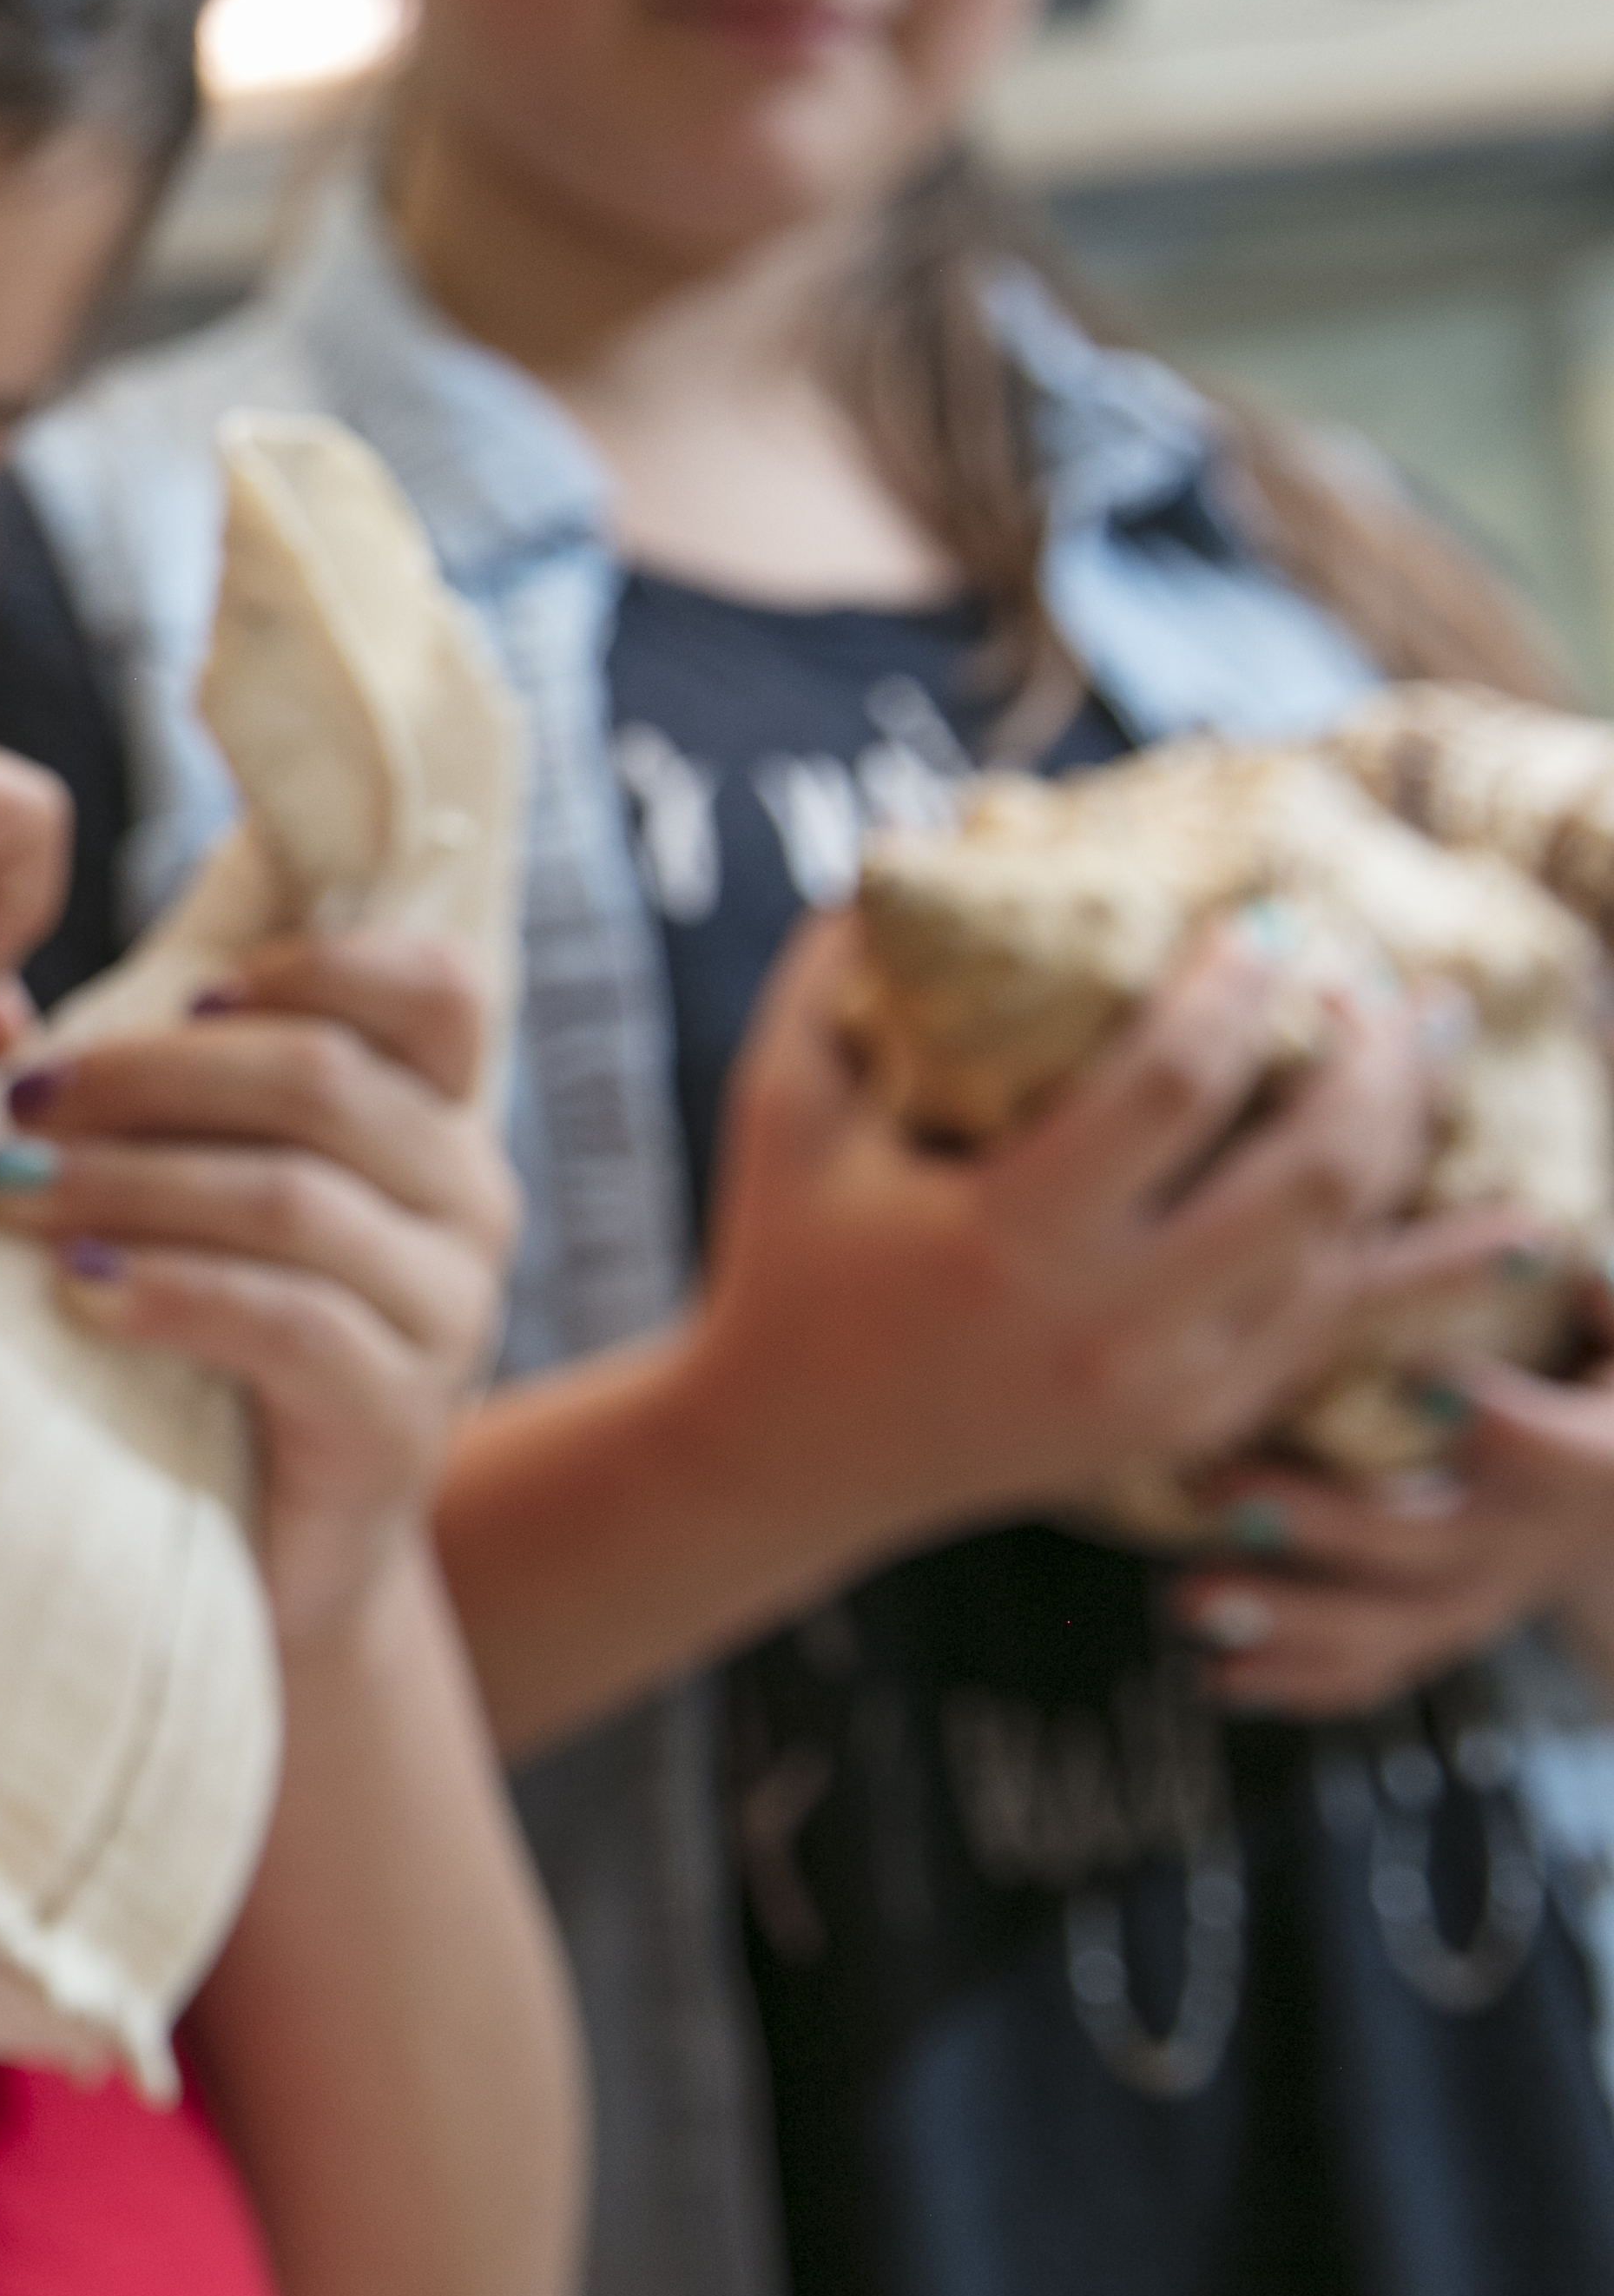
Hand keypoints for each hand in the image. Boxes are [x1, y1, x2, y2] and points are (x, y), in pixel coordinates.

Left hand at [0, 932, 512, 1650]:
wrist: (262, 1551)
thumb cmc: (204, 1345)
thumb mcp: (187, 1201)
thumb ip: (135, 1101)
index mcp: (434, 1121)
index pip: (432, 988)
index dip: (314, 964)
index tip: (178, 995)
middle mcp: (468, 1201)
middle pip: (325, 1082)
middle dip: (150, 1077)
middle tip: (20, 1104)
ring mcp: (449, 1314)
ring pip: (294, 1198)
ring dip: (130, 1179)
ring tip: (8, 1189)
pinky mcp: (400, 1419)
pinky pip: (289, 1323)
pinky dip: (170, 1292)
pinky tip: (77, 1291)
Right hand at [679, 907, 1428, 1561]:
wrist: (795, 1452)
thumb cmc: (785, 1259)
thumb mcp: (783, 1109)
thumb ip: (831, 975)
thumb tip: (915, 843)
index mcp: (1005, 1235)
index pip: (1172, 1085)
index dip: (1235, 988)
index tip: (1259, 922)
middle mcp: (1106, 1322)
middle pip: (1311, 1170)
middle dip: (1368, 1056)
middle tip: (1365, 980)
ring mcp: (1165, 1387)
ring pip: (1352, 1250)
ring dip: (1407, 1133)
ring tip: (1426, 1042)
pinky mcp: (1197, 1423)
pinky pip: (1342, 1331)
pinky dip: (1428, 1268)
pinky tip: (1512, 1221)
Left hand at [1169, 1238, 1613, 1716]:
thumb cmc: (1601, 1387)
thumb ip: (1600, 1295)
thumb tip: (1562, 1251)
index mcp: (1589, 1464)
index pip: (1556, 1451)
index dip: (1500, 1422)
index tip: (1420, 1378)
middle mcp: (1528, 1541)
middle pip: (1431, 1544)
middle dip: (1328, 1526)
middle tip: (1225, 1499)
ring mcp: (1479, 1597)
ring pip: (1391, 1629)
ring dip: (1288, 1625)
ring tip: (1189, 1604)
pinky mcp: (1436, 1629)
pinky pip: (1374, 1672)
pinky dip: (1293, 1681)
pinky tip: (1213, 1677)